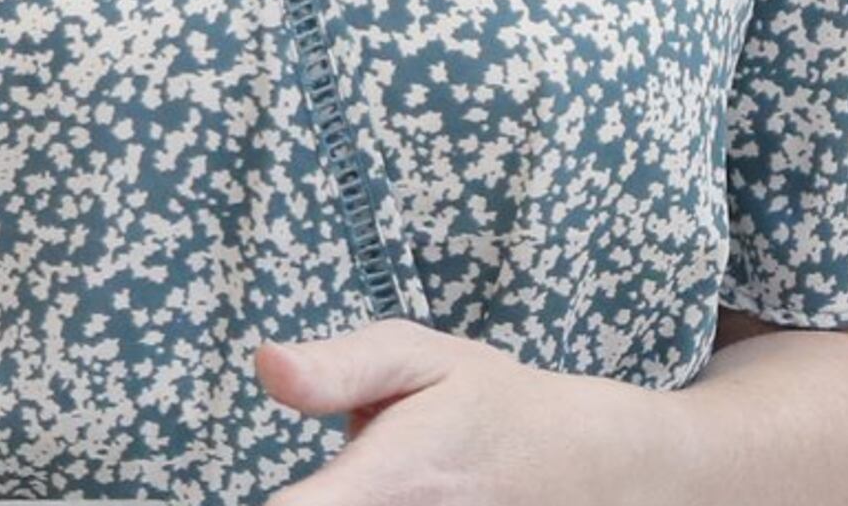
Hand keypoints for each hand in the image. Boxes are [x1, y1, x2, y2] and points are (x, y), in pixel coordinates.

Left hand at [255, 319, 657, 504]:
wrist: (580, 464)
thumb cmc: (486, 402)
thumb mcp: (414, 355)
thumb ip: (337, 368)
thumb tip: (267, 365)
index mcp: (391, 479)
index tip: (275, 493)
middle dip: (319, 495)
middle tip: (348, 470)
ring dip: (346, 499)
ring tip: (379, 478)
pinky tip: (404, 490)